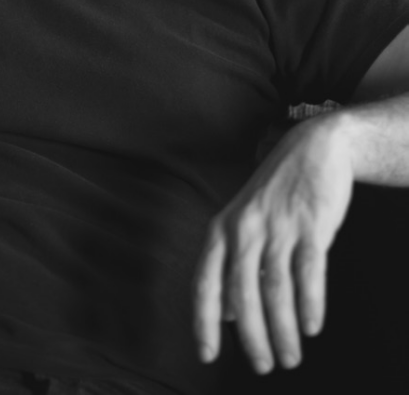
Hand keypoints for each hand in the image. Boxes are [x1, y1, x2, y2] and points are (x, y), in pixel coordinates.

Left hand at [193, 114, 354, 373]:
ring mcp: (277, 226)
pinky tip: (312, 326)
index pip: (204, 282)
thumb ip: (231, 266)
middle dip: (251, 336)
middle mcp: (243, 229)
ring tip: (290, 358)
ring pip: (276, 289)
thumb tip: (224, 313)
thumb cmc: (274, 195)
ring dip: (283, 329)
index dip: (203, 320)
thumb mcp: (242, 224)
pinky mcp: (311, 225)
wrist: (312, 148)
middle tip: (262, 366)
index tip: (206, 354)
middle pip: (241, 293)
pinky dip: (310, 304)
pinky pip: (309, 272)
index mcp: (220, 230)